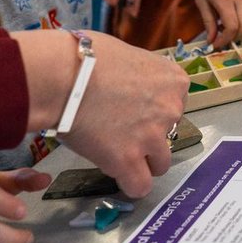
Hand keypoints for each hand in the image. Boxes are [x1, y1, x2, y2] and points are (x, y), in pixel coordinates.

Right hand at [59, 33, 187, 196]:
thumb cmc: (88, 57)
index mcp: (174, 81)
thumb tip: (132, 85)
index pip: (176, 105)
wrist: (65, 75)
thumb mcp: (131, 57)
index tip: (134, 109)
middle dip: (150, 136)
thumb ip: (142, 77)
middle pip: (170, 134)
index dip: (153, 110)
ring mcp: (152, 136)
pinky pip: (140, 185)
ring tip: (117, 153)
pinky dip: (131, 184)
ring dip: (143, 162)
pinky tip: (117, 174)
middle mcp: (171, 109)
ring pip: (160, 164)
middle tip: (122, 130)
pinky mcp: (128, 160)